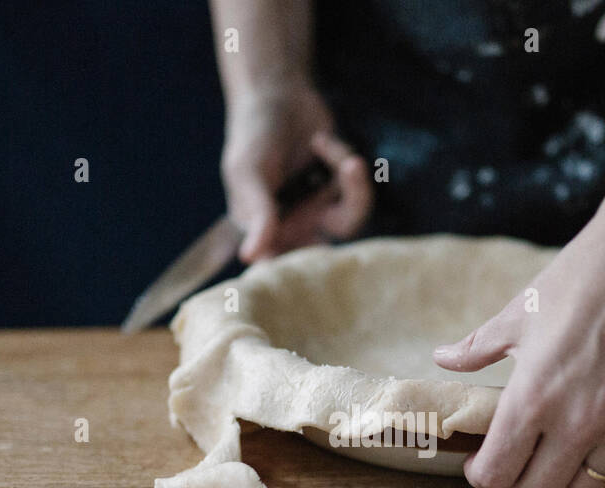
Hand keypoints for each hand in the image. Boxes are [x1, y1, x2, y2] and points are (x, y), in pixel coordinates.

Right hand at [220, 82, 372, 262]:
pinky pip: (357, 188)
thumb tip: (250, 256)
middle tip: (342, 228)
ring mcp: (320, 208)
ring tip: (351, 161)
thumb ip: (257, 213)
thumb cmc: (253, 135)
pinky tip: (322, 141)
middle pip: (324, 254)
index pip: (278, 266)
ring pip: (351, 221)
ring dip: (356, 190)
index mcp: (263, 230)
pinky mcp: (342, 188)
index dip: (294, 275)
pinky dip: (343, 161)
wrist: (279, 95)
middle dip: (339, 239)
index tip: (307, 270)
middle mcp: (294, 226)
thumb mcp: (248, 172)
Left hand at [433, 178, 604, 487]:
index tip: (482, 463)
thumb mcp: (519, 313)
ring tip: (563, 446)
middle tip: (521, 455)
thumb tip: (444, 358)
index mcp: (533, 398)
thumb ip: (478, 348)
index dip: (482, 474)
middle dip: (521, 480)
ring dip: (569, 474)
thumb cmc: (580, 279)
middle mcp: (579, 422)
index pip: (497, 473)